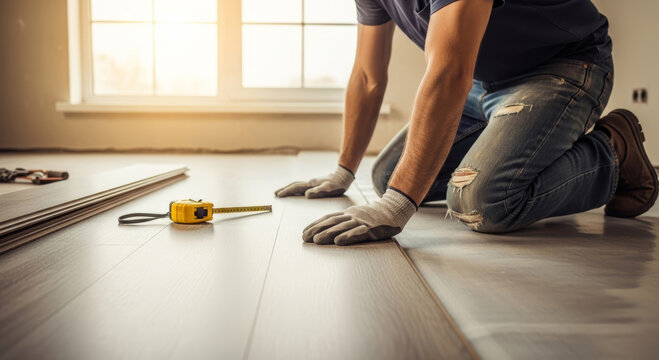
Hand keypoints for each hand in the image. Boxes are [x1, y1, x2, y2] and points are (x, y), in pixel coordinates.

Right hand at [275, 166, 353, 197]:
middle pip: (294, 185)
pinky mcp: (315, 184)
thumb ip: (318, 192)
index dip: (287, 192)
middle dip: (285, 189)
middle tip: (276, 194)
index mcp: (311, 184)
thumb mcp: (329, 189)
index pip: (296, 188)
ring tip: (282, 192)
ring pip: (297, 185)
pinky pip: (302, 186)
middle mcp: (310, 183)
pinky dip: (296, 189)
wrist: (343, 176)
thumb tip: (306, 195)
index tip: (278, 195)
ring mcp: (312, 183)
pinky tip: (296, 192)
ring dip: (289, 189)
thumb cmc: (337, 184)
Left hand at [302, 188, 416, 244]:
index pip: (328, 218)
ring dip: (328, 234)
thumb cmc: (374, 215)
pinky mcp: (372, 228)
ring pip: (342, 227)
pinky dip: (348, 236)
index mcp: (348, 213)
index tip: (304, 232)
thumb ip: (345, 221)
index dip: (315, 225)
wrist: (394, 209)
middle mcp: (352, 216)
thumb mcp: (357, 215)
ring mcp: (362, 221)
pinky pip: (358, 232)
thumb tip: (330, 230)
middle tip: (304, 238)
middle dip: (317, 230)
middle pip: (332, 222)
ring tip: (316, 241)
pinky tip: (338, 241)